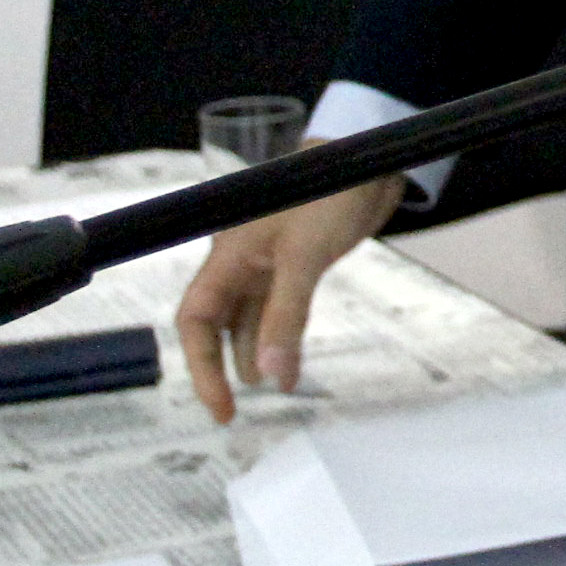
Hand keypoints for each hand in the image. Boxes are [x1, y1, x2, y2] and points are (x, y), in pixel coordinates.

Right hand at [173, 165, 403, 421]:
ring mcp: (269, 262)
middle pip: (216, 324)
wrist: (370, 157)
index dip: (200, 366)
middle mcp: (240, 262)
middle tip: (240, 408)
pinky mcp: (298, 260)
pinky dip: (282, 334)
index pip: (195, 320)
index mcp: (227, 256)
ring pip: (249, 319)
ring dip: (258, 353)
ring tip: (275, 386)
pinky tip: (290, 358)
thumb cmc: (329, 194)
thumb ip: (285, 316)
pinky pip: (278, 307)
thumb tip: (270, 376)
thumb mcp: (304, 257)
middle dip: (223, 366)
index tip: (221, 405)